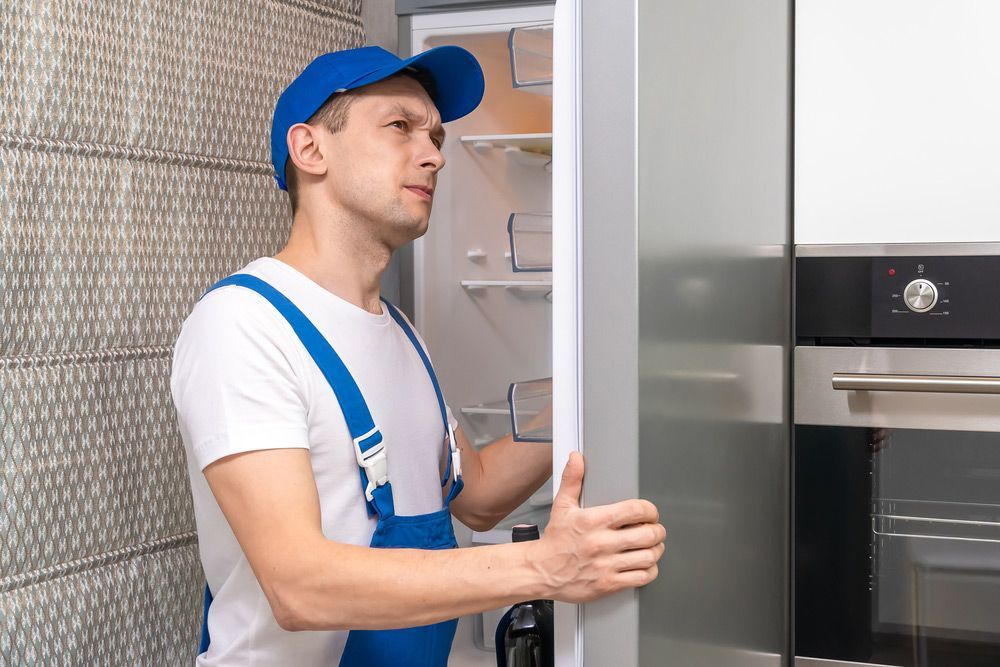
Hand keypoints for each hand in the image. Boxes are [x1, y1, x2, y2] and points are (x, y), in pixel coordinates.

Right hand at [528, 452, 664, 602]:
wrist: (540, 571)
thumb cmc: (554, 541)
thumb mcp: (561, 506)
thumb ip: (572, 480)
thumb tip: (576, 458)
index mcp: (594, 521)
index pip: (635, 510)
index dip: (650, 510)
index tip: (650, 513)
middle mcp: (602, 543)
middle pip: (648, 534)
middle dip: (657, 531)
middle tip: (655, 530)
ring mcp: (606, 565)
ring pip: (648, 557)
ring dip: (656, 550)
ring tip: (653, 547)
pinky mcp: (608, 584)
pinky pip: (641, 577)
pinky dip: (649, 570)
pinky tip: (645, 565)